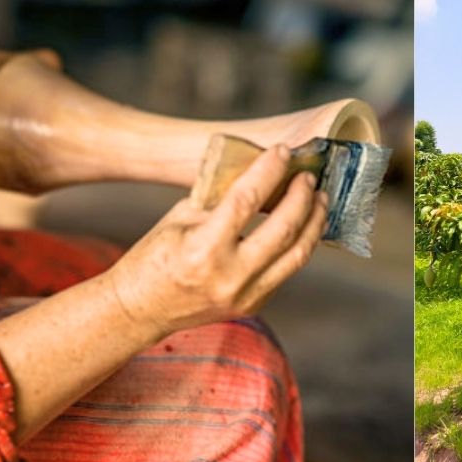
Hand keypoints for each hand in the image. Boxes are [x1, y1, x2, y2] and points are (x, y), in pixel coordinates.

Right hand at [105, 144, 327, 334]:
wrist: (141, 309)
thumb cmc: (155, 258)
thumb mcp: (180, 218)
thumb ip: (218, 197)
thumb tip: (255, 170)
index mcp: (203, 249)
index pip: (246, 201)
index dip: (269, 171)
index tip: (283, 152)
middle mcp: (229, 276)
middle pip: (284, 229)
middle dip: (302, 197)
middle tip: (308, 176)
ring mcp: (245, 295)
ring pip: (297, 254)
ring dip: (313, 222)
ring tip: (319, 199)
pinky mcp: (255, 304)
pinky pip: (287, 270)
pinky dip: (300, 244)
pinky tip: (305, 225)